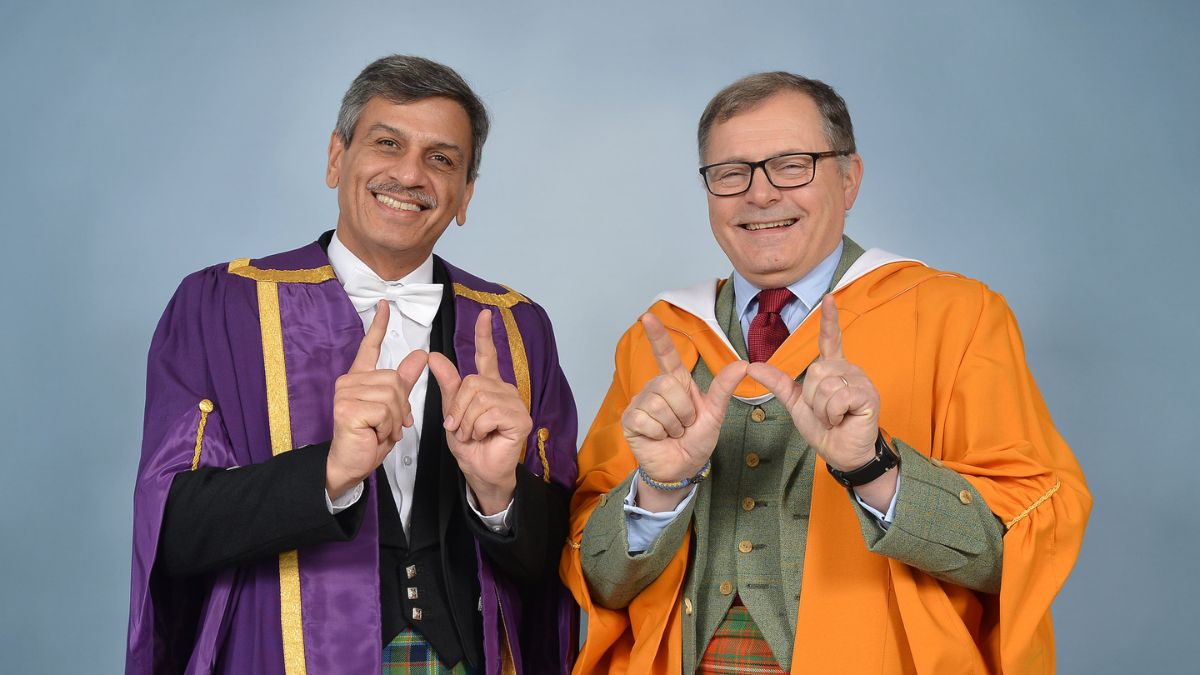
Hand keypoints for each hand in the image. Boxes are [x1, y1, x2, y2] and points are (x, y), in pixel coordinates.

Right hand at [328, 301, 428, 499]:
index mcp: (360, 378)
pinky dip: (388, 427)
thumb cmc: (369, 437)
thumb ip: (404, 381)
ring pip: (393, 396)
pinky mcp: (348, 408)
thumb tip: (421, 354)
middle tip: (388, 424)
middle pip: (395, 380)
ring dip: (395, 420)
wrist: (351, 464)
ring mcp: (346, 393)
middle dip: (401, 407)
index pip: (369, 346)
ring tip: (380, 430)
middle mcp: (349, 381)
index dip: (378, 325)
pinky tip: (375, 434)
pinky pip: (386, 411)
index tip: (385, 305)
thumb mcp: (393, 408)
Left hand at [428, 309, 531, 515]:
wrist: (480, 472)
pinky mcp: (520, 418)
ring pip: (479, 398)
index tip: (485, 314)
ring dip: (467, 422)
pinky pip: (489, 412)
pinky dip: (477, 427)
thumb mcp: (451, 412)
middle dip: (458, 408)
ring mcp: (515, 403)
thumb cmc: (470, 445)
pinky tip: (483, 436)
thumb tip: (434, 356)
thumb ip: (447, 385)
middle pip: (472, 382)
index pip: (488, 355)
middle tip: (460, 428)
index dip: (485, 335)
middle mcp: (504, 390)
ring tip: (472, 434)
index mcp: (488, 386)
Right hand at [621, 313, 747, 510]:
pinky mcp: (630, 419)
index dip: (657, 335)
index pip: (665, 354)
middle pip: (668, 385)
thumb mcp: (715, 413)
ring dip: (673, 424)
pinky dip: (658, 433)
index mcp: (676, 382)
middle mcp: (655, 388)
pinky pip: (646, 419)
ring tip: (672, 432)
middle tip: (684, 424)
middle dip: (683, 410)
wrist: (682, 467)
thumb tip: (743, 364)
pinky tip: (658, 438)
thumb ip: (724, 388)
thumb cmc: (696, 439)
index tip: (648, 316)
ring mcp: (640, 403)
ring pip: (658, 404)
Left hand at [747, 294, 880, 472]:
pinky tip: (843, 419)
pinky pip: (837, 397)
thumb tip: (752, 366)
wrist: (842, 452)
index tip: (828, 297)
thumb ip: (777, 383)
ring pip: (824, 384)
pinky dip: (832, 414)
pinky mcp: (867, 395)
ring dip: (822, 409)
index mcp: (833, 368)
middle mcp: (848, 369)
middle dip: (811, 397)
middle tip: (824, 412)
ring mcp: (860, 381)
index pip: (830, 338)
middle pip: (815, 370)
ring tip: (834, 417)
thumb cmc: (824, 428)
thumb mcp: (796, 403)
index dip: (828, 319)